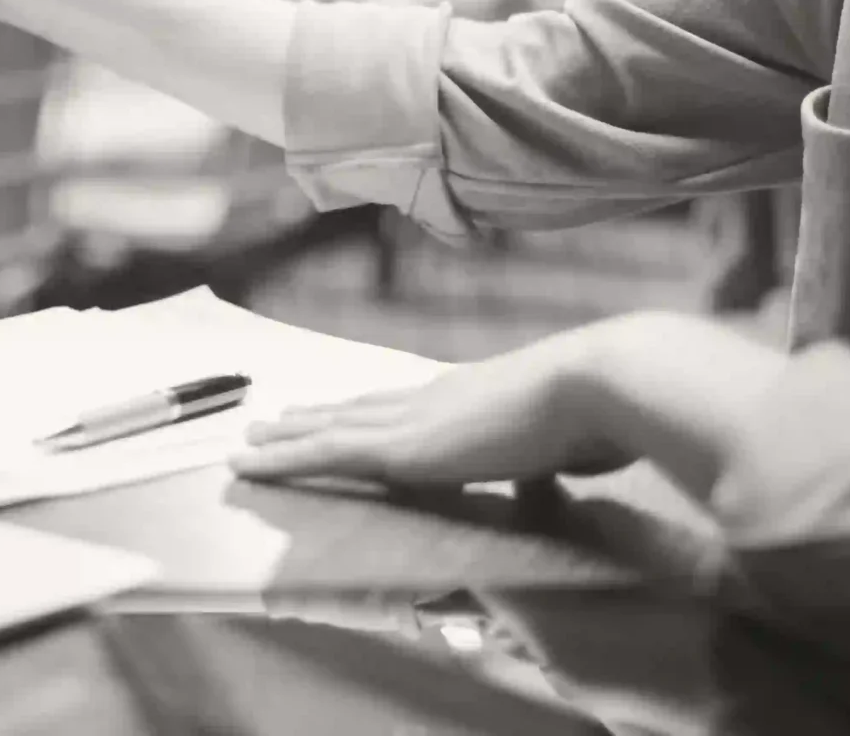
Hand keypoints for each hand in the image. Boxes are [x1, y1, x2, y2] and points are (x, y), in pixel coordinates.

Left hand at [230, 321, 631, 490]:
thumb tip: (569, 460)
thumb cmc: (599, 413)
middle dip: (314, 417)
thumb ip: (555, 452)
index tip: (341, 412)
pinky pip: (323, 454)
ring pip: (330, 428)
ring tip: (250, 439)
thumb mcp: (570, 438)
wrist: (595, 385)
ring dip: (287, 436)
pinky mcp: (399, 448)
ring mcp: (413, 420)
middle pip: (357, 409)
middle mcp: (432, 399)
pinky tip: (251, 463)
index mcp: (470, 396)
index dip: (368, 410)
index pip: (404, 405)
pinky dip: (282, 459)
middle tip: (272, 421)